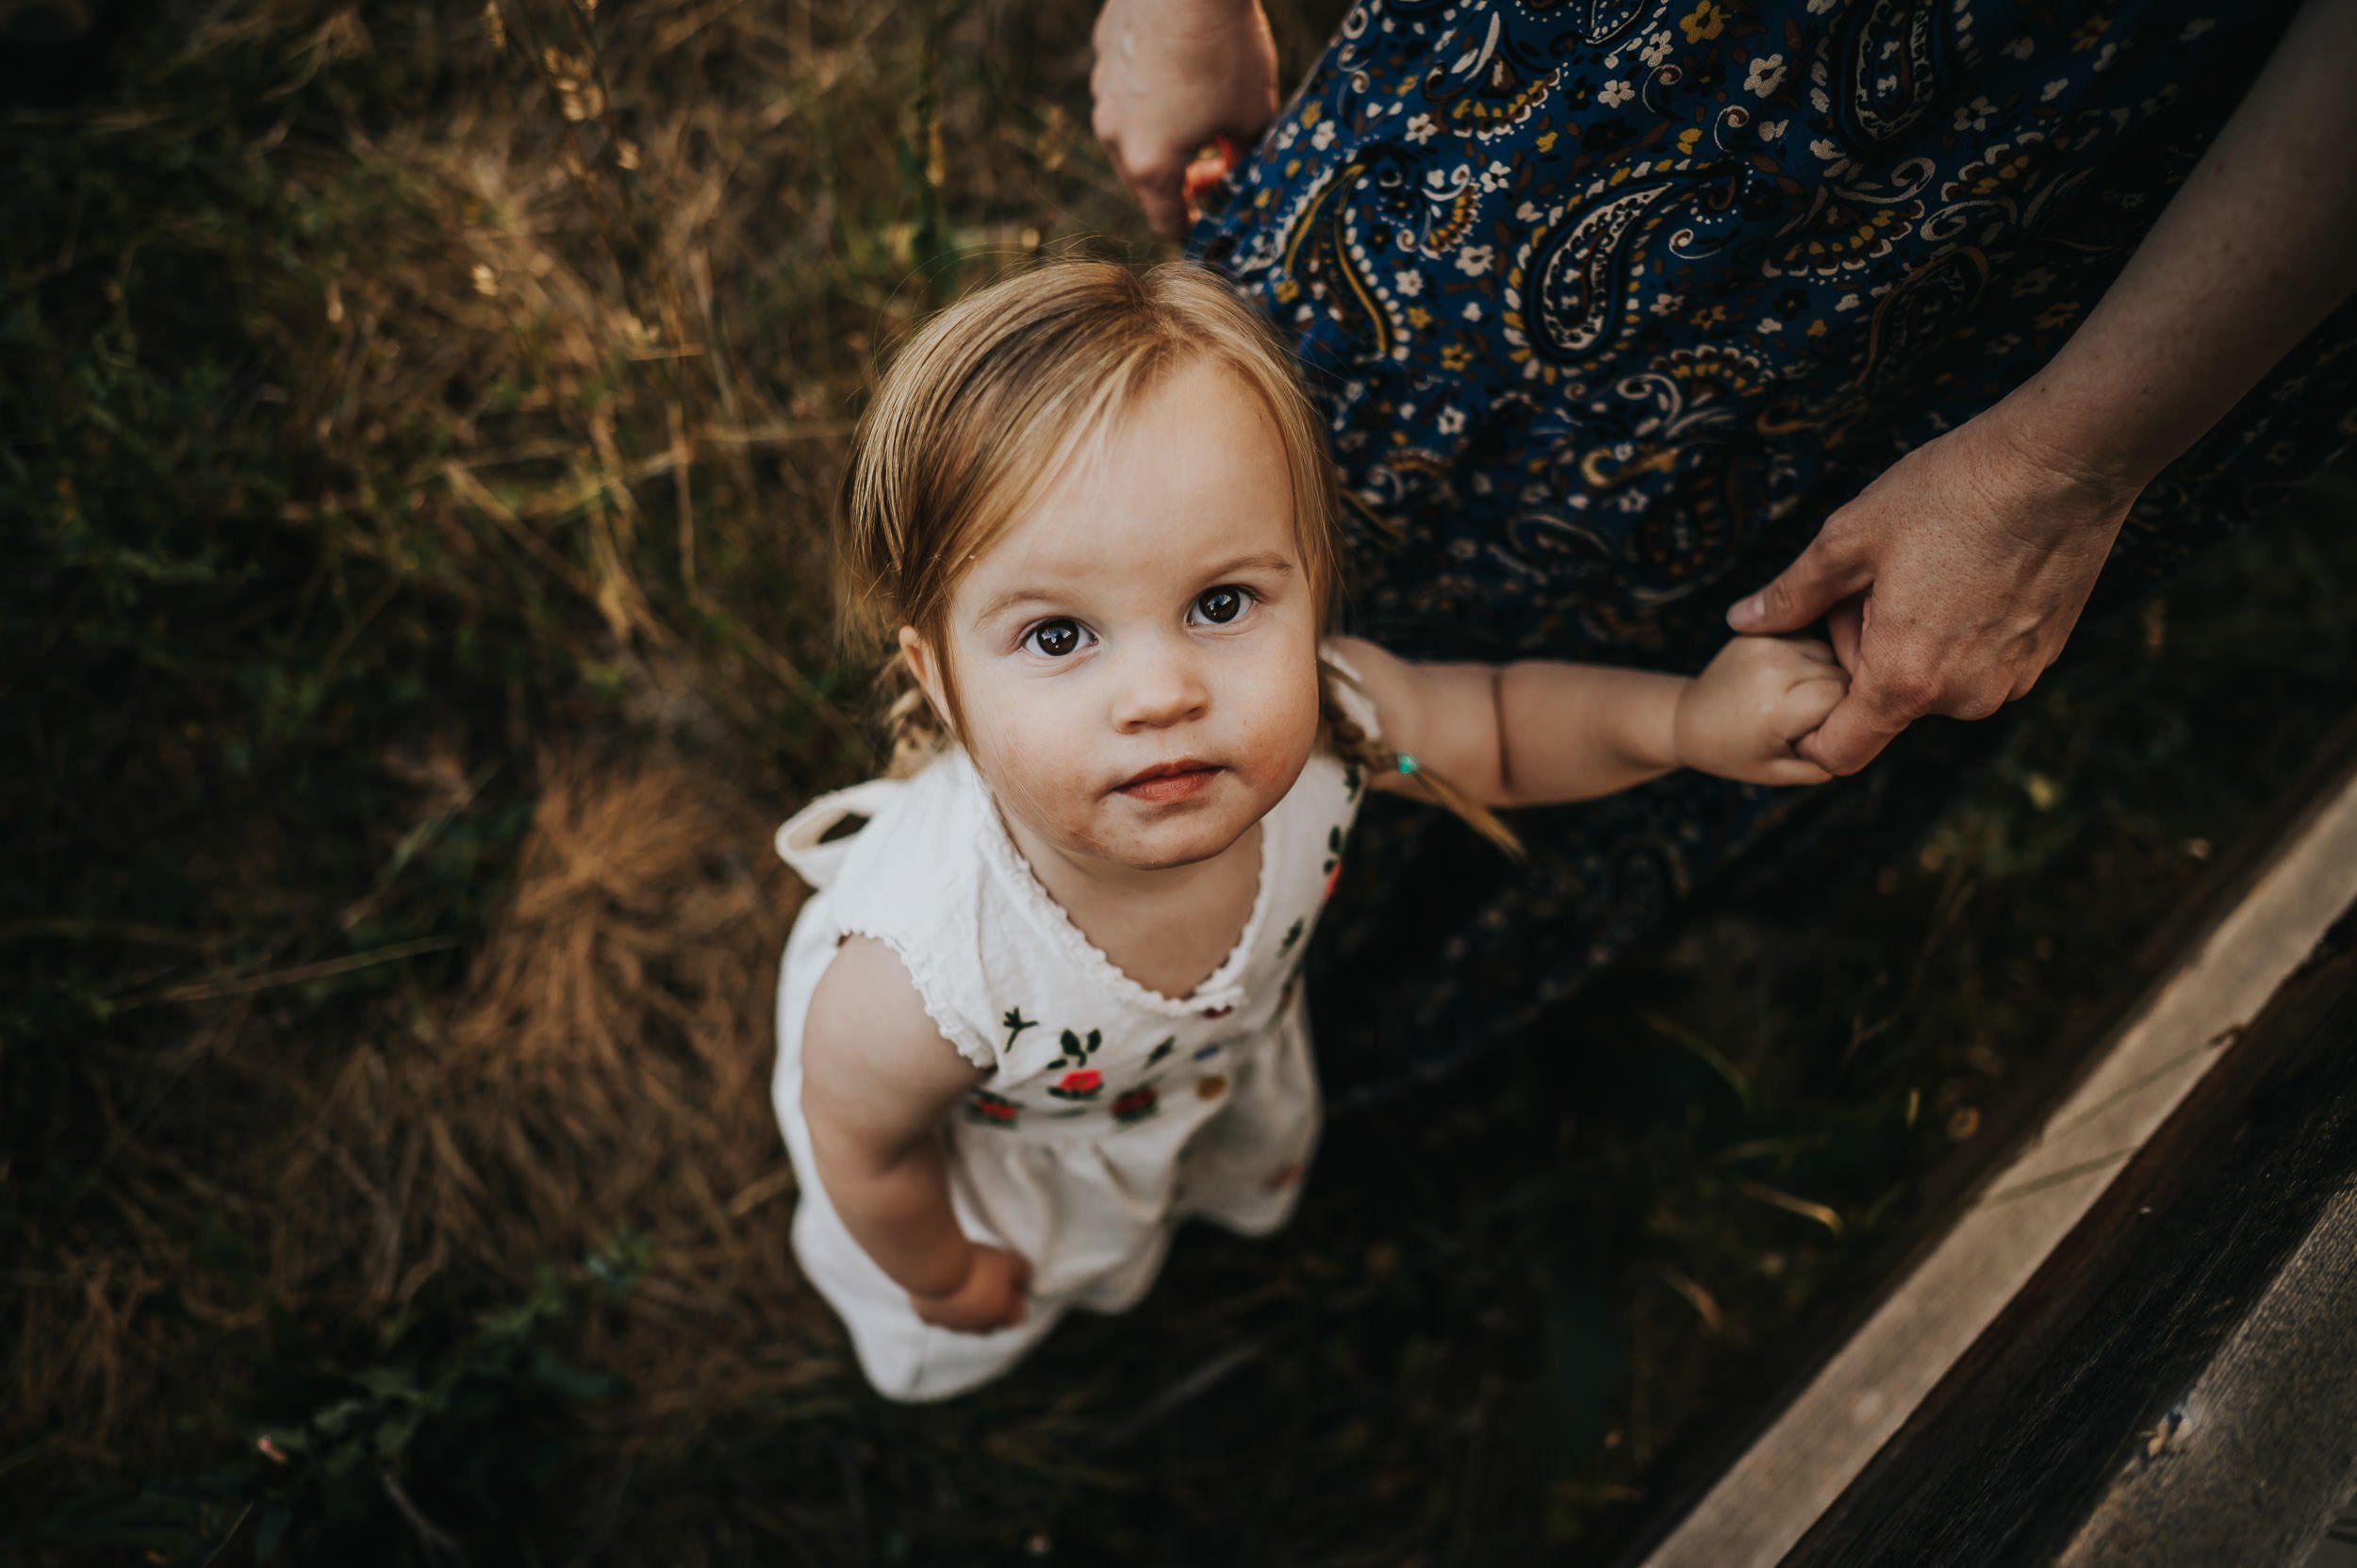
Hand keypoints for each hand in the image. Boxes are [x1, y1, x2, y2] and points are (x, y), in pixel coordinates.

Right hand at [908, 1243, 1031, 1334]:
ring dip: (964, 1305)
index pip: (1015, 1316)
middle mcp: (976, 1327)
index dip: (1015, 1299)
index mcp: (998, 1316)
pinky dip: (940, 1302)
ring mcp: (950, 1325)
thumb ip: (1020, 1273)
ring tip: (962, 1280)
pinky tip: (940, 1284)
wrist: (937, 1269)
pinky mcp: (928, 1318)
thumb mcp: (1009, 1261)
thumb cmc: (977, 1265)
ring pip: (962, 1320)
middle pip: (988, 1322)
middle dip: (991, 1305)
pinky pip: (937, 1313)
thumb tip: (1022, 1278)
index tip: (1010, 1283)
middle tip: (986, 1280)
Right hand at [1090, 0, 1277, 238]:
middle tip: (1216, 168)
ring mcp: (1103, 93)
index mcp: (1150, 164)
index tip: (1209, 230)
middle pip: (1145, 182)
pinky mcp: (1102, 55)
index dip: (1192, 232)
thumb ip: (1244, 158)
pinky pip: (1127, 92)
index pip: (1167, 222)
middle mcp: (1114, 136)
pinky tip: (1184, 70)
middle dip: (1179, 183)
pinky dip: (1152, 96)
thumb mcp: (1253, 116)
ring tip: (1202, 115)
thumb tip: (1238, 173)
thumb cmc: (1226, 49)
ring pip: (1133, 135)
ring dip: (1163, 137)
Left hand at [1672, 636, 1850, 785]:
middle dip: (1837, 699)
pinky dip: (1810, 661)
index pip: (1844, 700)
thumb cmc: (1735, 753)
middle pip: (1843, 675)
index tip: (1817, 733)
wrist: (1688, 719)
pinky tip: (1788, 680)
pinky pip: (1811, 641)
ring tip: (1795, 700)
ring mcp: (1766, 643)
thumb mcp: (1784, 772)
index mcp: (1775, 707)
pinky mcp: (1763, 631)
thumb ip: (1832, 758)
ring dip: (1826, 676)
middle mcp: (1772, 667)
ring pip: (1831, 655)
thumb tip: (1871, 729)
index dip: (1841, 720)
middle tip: (1804, 720)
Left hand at [1727, 406, 2141, 774]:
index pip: (1839, 751)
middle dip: (1861, 649)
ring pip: (1932, 679)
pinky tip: (1963, 569)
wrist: (2067, 461)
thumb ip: (1791, 593)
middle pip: (1884, 701)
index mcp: (1905, 679)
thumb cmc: (1952, 493)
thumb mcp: (1849, 538)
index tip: (1804, 679)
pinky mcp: (2042, 656)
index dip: (1807, 727)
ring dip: (1910, 639)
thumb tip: (1741, 621)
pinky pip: (1976, 662)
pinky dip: (1955, 631)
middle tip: (1872, 579)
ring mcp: (2010, 679)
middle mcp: (1963, 697)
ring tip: (1921, 568)